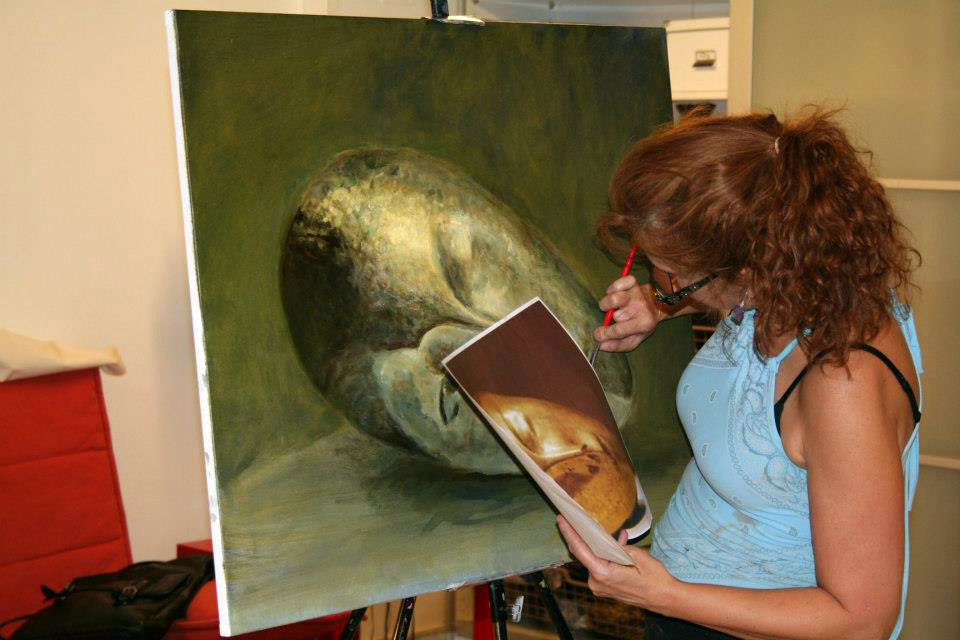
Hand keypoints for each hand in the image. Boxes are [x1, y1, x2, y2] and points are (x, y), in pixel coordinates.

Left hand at [556, 515, 677, 611]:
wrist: (665, 598)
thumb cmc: (653, 577)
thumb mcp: (636, 555)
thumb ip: (617, 546)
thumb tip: (610, 538)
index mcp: (602, 574)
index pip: (579, 550)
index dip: (569, 533)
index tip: (561, 520)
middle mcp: (597, 582)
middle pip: (583, 555)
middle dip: (579, 537)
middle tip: (572, 520)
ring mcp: (600, 587)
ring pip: (592, 561)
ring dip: (595, 546)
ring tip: (596, 529)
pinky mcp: (606, 588)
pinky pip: (600, 567)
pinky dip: (603, 556)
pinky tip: (613, 544)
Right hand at [594, 275, 662, 352]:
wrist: (659, 304)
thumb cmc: (643, 324)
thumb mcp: (635, 339)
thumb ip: (618, 345)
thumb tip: (601, 345)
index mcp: (643, 324)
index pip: (619, 330)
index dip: (605, 334)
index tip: (597, 335)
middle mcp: (641, 308)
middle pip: (615, 315)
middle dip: (610, 317)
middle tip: (615, 317)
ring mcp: (636, 294)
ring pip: (613, 299)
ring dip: (607, 303)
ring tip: (611, 307)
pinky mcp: (633, 283)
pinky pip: (618, 284)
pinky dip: (613, 288)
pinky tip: (615, 294)